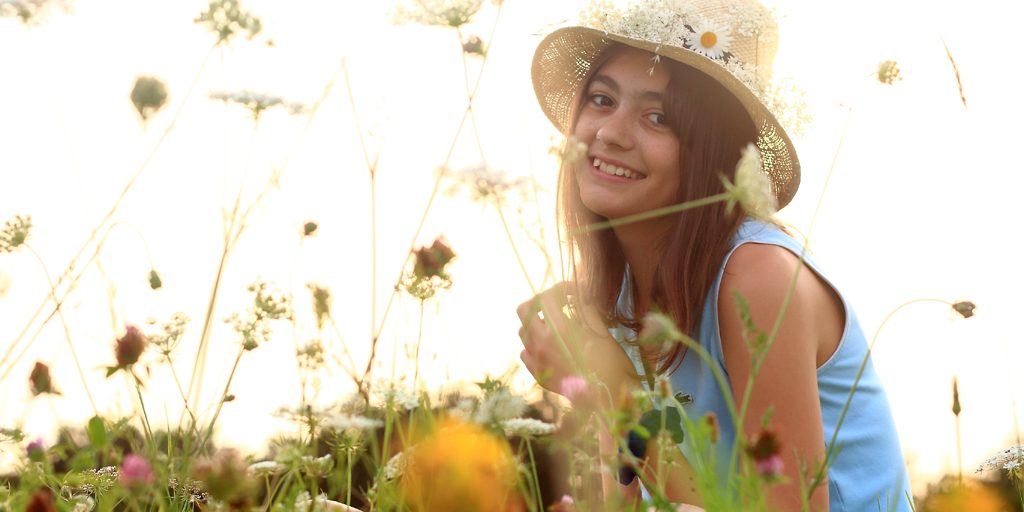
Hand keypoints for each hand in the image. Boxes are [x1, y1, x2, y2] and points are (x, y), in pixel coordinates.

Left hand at [516, 282, 637, 402]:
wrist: (611, 403)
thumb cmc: (613, 366)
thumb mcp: (602, 332)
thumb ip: (586, 310)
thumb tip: (580, 296)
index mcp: (560, 331)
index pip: (548, 297)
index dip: (562, 289)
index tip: (574, 292)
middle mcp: (542, 345)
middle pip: (525, 310)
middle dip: (541, 302)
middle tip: (558, 304)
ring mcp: (537, 362)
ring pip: (523, 331)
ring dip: (537, 323)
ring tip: (557, 326)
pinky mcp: (538, 375)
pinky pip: (526, 352)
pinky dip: (535, 344)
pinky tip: (552, 346)